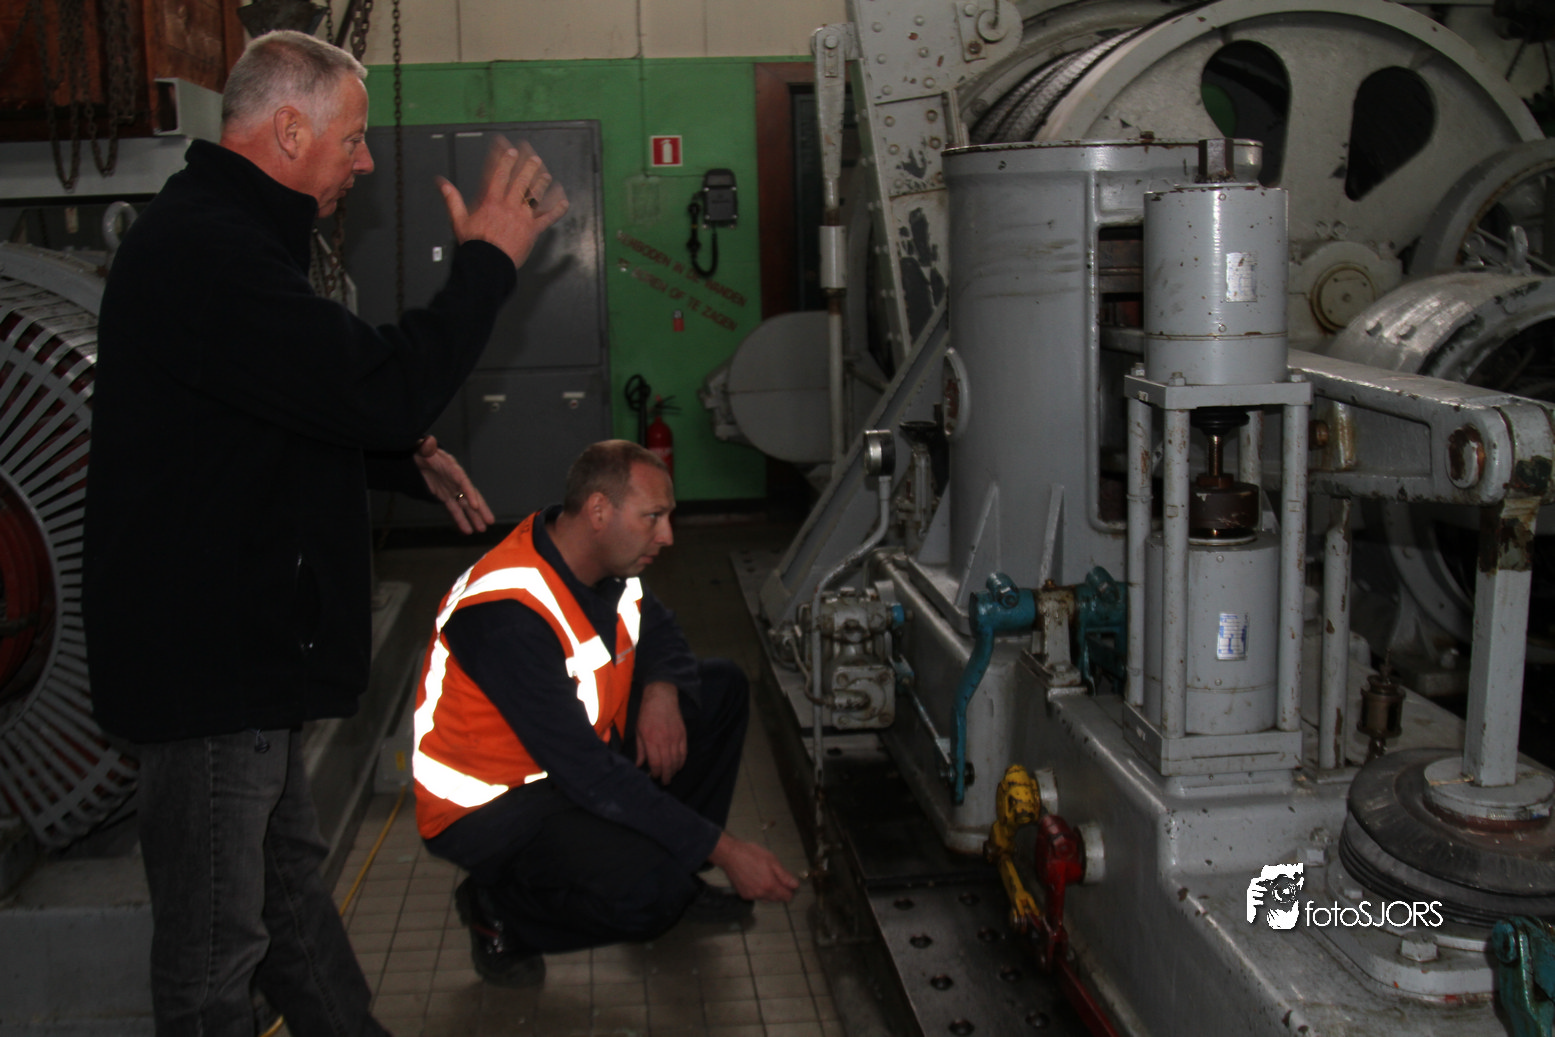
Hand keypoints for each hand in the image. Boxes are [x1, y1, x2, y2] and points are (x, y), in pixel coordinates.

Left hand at [414, 435, 493, 533]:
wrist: (416, 455)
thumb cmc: (421, 450)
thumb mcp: (422, 447)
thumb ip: (426, 447)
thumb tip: (428, 442)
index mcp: (452, 468)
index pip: (463, 481)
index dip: (469, 493)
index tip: (475, 505)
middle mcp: (455, 480)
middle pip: (470, 495)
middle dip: (480, 509)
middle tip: (489, 522)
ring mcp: (451, 488)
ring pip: (464, 505)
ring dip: (472, 518)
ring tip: (480, 530)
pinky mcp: (444, 495)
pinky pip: (453, 508)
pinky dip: (459, 519)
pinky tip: (466, 530)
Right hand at [438, 137, 568, 267]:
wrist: (487, 264)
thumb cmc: (474, 244)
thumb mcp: (458, 219)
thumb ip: (451, 198)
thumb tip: (441, 183)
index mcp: (491, 202)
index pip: (499, 174)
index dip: (505, 160)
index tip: (510, 150)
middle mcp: (508, 206)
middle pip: (520, 181)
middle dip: (528, 167)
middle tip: (534, 158)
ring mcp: (522, 218)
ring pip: (535, 195)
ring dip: (542, 183)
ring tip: (546, 174)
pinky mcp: (532, 231)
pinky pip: (548, 218)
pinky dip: (557, 210)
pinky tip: (564, 201)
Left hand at [634, 681, 686, 782]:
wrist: (661, 698)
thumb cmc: (646, 714)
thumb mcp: (638, 731)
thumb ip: (640, 750)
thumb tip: (639, 765)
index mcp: (651, 740)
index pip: (656, 762)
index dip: (655, 773)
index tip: (653, 776)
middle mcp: (664, 740)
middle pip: (667, 764)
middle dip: (666, 776)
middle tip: (664, 782)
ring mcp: (675, 738)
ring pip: (677, 760)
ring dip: (674, 770)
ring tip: (671, 776)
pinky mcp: (683, 735)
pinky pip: (684, 752)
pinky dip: (682, 761)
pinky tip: (678, 766)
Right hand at [708, 833, 799, 902]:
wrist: (730, 855)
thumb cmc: (751, 854)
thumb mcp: (772, 860)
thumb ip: (784, 875)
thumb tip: (795, 885)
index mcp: (770, 886)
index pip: (787, 897)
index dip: (790, 890)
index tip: (789, 883)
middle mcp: (761, 894)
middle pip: (777, 899)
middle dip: (780, 890)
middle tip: (777, 877)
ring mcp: (751, 896)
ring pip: (767, 898)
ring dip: (770, 892)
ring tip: (765, 876)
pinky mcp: (744, 895)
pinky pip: (757, 897)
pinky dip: (759, 891)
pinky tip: (756, 879)